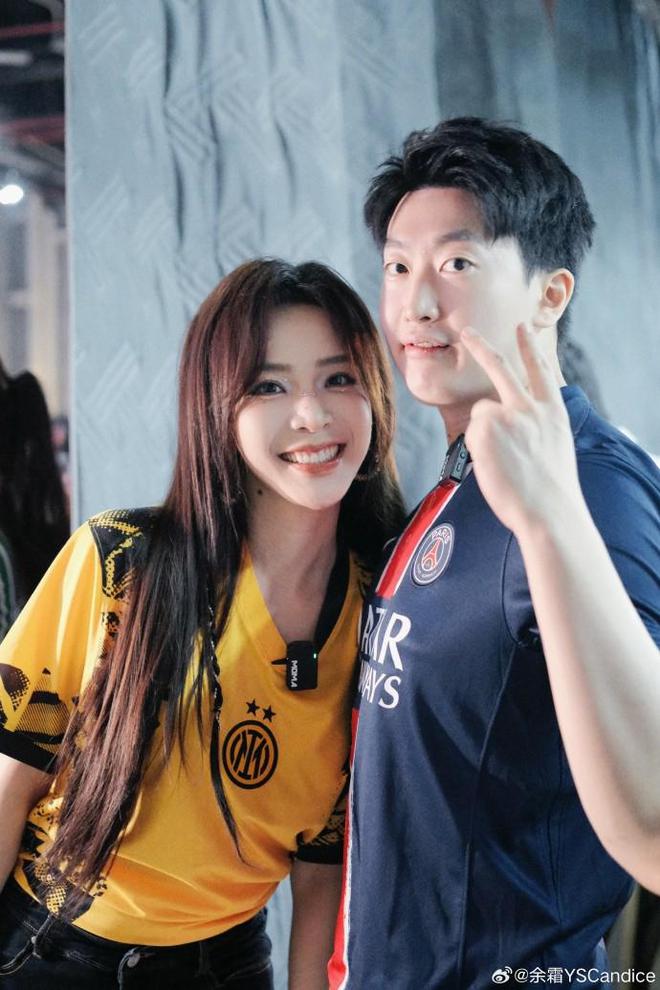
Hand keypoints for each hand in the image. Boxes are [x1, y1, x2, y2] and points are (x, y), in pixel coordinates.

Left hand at [460, 324, 583, 536]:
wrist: (548, 509)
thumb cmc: (550, 489)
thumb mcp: (554, 446)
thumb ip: (535, 424)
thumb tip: (510, 421)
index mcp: (552, 411)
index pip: (540, 370)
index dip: (530, 347)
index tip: (522, 328)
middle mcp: (530, 406)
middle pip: (501, 367)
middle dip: (482, 346)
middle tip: (467, 332)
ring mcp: (507, 414)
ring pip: (481, 414)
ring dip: (484, 436)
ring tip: (504, 462)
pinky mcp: (485, 427)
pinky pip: (471, 433)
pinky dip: (477, 448)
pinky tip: (495, 464)